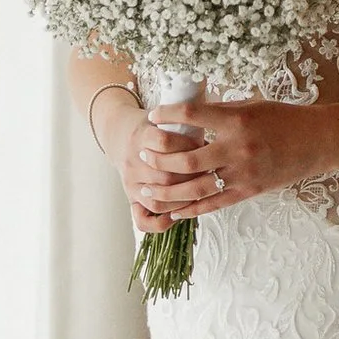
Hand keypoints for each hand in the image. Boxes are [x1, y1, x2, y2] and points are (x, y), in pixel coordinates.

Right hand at [100, 93, 211, 232]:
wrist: (121, 134)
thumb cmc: (154, 125)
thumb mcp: (166, 115)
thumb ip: (186, 119)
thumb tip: (217, 123)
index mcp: (142, 135)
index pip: (165, 142)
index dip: (189, 145)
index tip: (208, 145)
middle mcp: (133, 161)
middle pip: (165, 175)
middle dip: (193, 176)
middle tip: (213, 173)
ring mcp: (131, 182)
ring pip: (158, 200)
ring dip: (183, 200)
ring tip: (202, 195)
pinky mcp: (130, 198)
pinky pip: (143, 220)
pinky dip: (161, 223)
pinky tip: (178, 217)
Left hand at [142, 98, 332, 220]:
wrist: (317, 142)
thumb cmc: (283, 118)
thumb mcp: (251, 105)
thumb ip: (220, 112)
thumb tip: (187, 116)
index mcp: (237, 121)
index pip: (192, 117)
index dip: (167, 116)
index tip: (152, 116)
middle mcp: (238, 149)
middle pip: (187, 160)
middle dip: (159, 160)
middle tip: (142, 155)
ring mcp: (243, 174)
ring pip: (196, 189)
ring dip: (168, 190)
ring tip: (148, 188)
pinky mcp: (249, 192)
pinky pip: (215, 204)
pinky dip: (192, 209)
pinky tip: (175, 210)